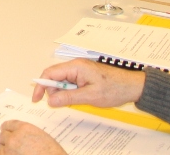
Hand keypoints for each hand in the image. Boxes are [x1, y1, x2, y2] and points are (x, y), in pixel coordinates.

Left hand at [0, 121, 66, 154]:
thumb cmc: (53, 153)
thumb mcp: (43, 137)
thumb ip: (29, 133)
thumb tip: (22, 135)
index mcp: (25, 128)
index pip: (11, 124)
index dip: (10, 129)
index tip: (10, 131)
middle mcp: (14, 137)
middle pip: (4, 135)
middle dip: (8, 139)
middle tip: (17, 145)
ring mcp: (8, 149)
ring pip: (0, 144)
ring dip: (4, 147)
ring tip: (13, 151)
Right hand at [29, 59, 145, 108]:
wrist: (132, 86)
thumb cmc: (114, 89)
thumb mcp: (90, 96)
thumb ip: (68, 97)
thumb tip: (50, 100)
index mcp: (75, 67)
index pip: (50, 73)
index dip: (41, 86)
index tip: (37, 98)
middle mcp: (75, 66)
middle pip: (54, 76)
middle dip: (52, 90)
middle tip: (57, 103)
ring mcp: (80, 70)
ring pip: (62, 80)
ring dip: (62, 92)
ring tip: (74, 101)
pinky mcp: (84, 75)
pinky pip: (70, 82)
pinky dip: (70, 91)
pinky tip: (78, 98)